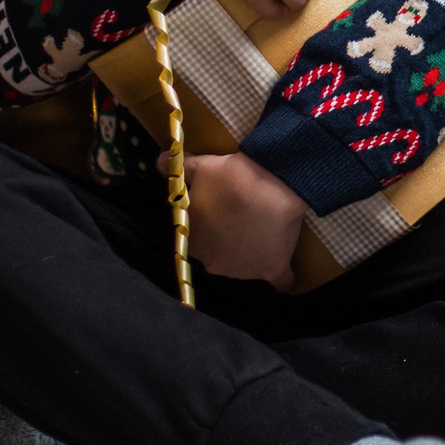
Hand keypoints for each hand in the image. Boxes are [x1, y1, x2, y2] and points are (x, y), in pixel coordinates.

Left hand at [183, 153, 307, 288]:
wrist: (274, 182)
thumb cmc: (233, 177)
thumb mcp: (202, 167)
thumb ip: (180, 170)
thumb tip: (158, 162)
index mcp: (193, 241)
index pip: (195, 238)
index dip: (207, 223)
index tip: (218, 211)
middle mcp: (213, 263)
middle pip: (219, 254)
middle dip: (226, 240)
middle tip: (241, 217)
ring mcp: (243, 270)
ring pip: (245, 265)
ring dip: (251, 253)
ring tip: (264, 228)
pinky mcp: (272, 269)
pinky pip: (280, 282)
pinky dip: (283, 281)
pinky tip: (286, 277)